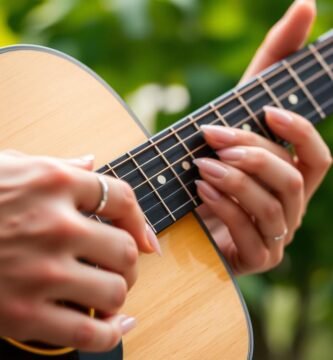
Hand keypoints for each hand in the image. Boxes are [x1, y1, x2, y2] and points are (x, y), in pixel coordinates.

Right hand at [0, 150, 157, 350]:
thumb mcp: (11, 166)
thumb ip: (57, 165)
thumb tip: (90, 161)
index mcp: (53, 183)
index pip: (121, 197)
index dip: (140, 220)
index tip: (148, 239)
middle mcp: (53, 224)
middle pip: (126, 249)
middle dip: (129, 261)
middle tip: (119, 265)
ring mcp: (39, 272)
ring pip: (116, 290)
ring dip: (118, 293)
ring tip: (106, 289)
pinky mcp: (21, 315)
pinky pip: (90, 333)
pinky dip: (112, 333)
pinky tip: (117, 325)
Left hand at [195, 0, 331, 274]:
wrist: (183, 207)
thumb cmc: (216, 155)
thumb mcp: (236, 110)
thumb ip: (270, 64)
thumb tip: (306, 4)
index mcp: (291, 175)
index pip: (316, 157)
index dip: (299, 132)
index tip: (269, 110)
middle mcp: (290, 205)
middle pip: (291, 180)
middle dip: (254, 155)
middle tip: (213, 138)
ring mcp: (275, 234)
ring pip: (274, 207)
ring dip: (238, 183)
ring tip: (203, 167)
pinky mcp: (254, 257)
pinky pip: (250, 234)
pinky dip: (226, 209)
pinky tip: (201, 191)